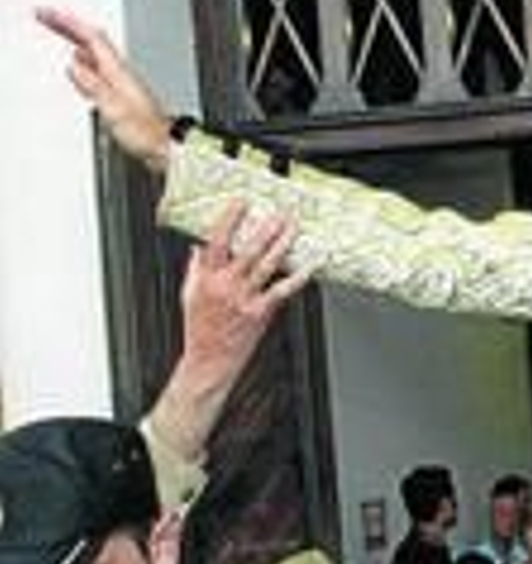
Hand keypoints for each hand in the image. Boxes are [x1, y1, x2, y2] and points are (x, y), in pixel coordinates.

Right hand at [36, 7, 173, 172]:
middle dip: (68, 27)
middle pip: (92, 41)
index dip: (67, 22)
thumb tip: (74, 67)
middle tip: (47, 18)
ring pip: (95, 55)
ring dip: (75, 42)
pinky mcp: (122, 96)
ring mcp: (122, 84)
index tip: (46, 14)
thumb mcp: (114, 109)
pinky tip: (81, 71)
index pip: (91, 37)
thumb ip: (94, 86)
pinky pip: (98, 72)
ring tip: (59, 34)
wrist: (166, 148)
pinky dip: (84, 65)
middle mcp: (121, 74)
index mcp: (119, 72)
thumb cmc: (146, 133)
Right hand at [181, 201, 309, 381]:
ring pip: (266, 265)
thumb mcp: (189, 294)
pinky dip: (297, 277)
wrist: (209, 361)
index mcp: (206, 278)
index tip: (241, 202)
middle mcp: (225, 286)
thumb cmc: (200, 328)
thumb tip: (198, 247)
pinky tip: (310, 265)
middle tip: (280, 211)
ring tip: (294, 228)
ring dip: (282, 244)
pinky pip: (282, 290)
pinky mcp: (260, 312)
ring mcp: (244, 298)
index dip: (229, 220)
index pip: (216, 241)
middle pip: (248, 250)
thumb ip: (195, 269)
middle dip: (265, 229)